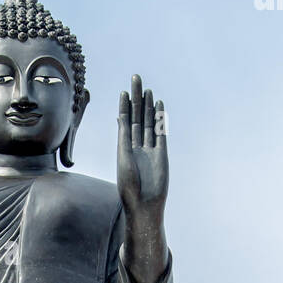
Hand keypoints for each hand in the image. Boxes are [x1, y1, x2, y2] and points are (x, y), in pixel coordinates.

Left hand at [117, 74, 168, 222]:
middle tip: (136, 79)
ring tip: (147, 90)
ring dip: (148, 106)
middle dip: (136, 98)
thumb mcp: (123, 157)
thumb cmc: (129, 185)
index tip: (124, 91)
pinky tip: (158, 106)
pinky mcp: (161, 153)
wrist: (144, 203)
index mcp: (123, 147)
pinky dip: (159, 119)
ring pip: (149, 123)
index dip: (124, 106)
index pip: (124, 121)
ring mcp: (149, 149)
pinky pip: (160, 133)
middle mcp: (136, 145)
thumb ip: (123, 136)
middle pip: (137, 117)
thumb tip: (120, 117)